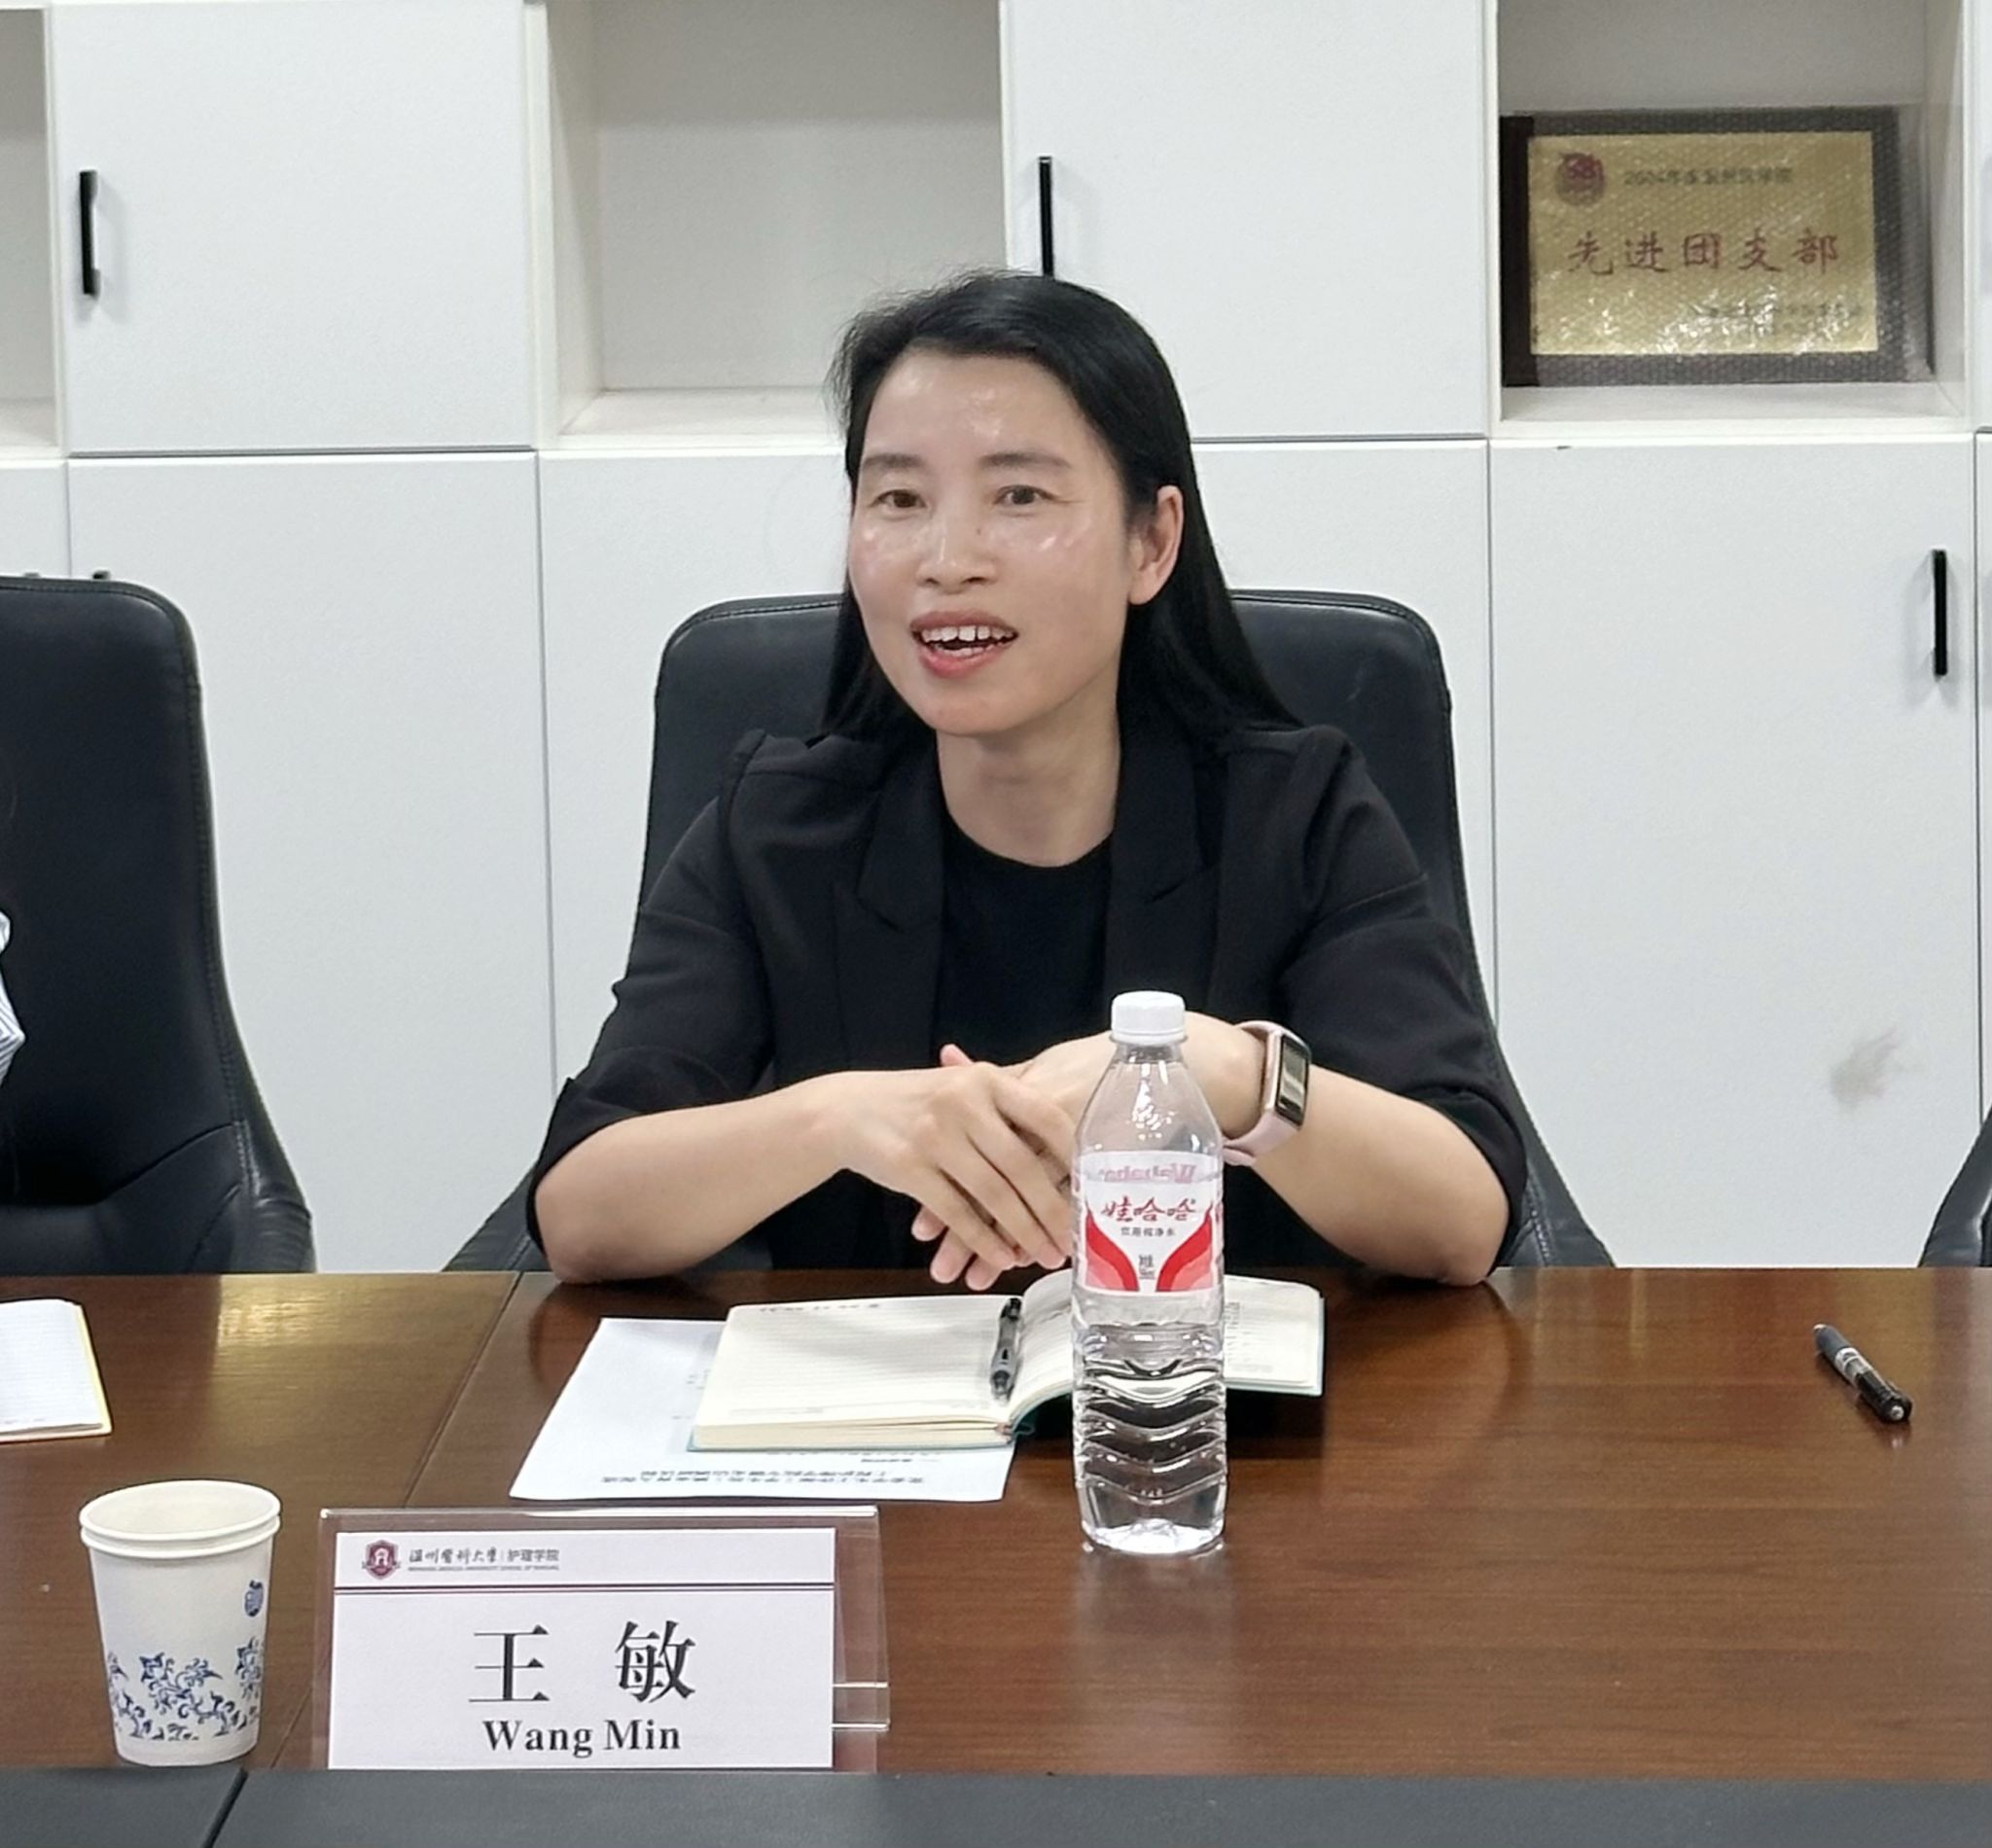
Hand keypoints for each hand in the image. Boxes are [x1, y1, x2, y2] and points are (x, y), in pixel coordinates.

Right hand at [910, 1039, 1104, 1288]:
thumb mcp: (963, 1086)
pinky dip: (982, 1240)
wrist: (848, 1109)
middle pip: (1022, 1165)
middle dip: (1052, 1210)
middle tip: (1074, 1238)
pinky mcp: (911, 1169)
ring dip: (1023, 1232)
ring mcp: (936, 1137)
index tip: (1094, 1185)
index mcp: (986, 1080)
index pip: (1044, 1116)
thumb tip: (1070, 1137)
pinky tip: (1001, 1258)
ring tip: (1044, 1255)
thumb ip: (1009, 1103)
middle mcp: (963, 1104)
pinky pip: (957, 1213)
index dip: (1073, 1154)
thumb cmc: (916, 1102)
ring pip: (993, 1195)